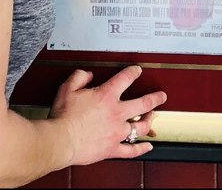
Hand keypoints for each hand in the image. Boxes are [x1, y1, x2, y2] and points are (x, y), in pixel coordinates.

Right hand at [49, 65, 166, 164]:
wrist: (60, 140)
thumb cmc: (63, 117)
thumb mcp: (68, 88)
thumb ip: (79, 77)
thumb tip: (87, 75)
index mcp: (107, 96)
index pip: (126, 78)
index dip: (134, 72)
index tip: (137, 71)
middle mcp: (116, 113)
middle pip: (143, 104)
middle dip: (155, 98)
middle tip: (161, 96)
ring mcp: (116, 132)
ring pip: (140, 126)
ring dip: (149, 120)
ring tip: (153, 117)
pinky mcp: (112, 149)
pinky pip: (131, 151)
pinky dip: (142, 149)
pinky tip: (148, 146)